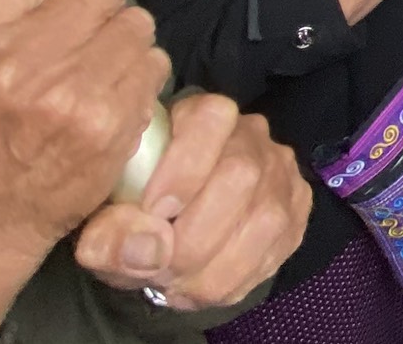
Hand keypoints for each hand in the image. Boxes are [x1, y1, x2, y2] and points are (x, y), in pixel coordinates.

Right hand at [0, 0, 170, 340]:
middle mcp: (14, 64)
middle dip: (94, 4)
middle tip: (78, 29)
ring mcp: (67, 97)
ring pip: (133, 22)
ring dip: (120, 38)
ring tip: (94, 62)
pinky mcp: (106, 127)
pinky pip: (151, 64)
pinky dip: (138, 74)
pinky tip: (110, 91)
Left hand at [73, 93, 308, 311]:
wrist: (170, 233)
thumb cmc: (135, 211)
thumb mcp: (104, 219)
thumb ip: (109, 233)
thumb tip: (147, 249)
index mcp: (198, 115)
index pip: (211, 118)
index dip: (184, 168)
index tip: (151, 213)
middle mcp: (249, 135)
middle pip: (241, 175)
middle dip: (195, 237)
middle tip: (158, 269)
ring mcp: (280, 172)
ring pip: (266, 218)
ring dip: (214, 268)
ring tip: (175, 284)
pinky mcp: (297, 210)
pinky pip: (277, 250)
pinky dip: (233, 281)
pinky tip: (199, 287)